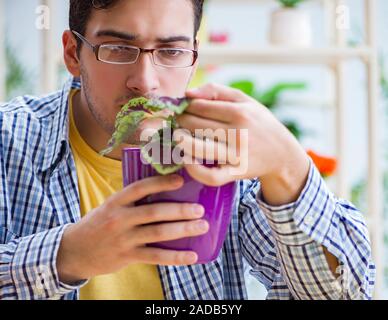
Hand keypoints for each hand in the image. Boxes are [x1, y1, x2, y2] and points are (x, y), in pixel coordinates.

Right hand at [56, 175, 207, 283]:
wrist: (74, 251)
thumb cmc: (98, 224)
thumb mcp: (110, 206)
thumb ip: (132, 201)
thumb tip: (165, 192)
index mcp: (115, 201)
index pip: (140, 187)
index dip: (160, 183)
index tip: (181, 180)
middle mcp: (119, 219)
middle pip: (154, 212)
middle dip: (179, 210)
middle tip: (199, 209)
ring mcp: (123, 239)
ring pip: (157, 234)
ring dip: (182, 230)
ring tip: (201, 227)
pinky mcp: (127, 257)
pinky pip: (155, 256)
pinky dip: (175, 257)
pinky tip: (191, 256)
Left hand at [175, 83, 309, 204]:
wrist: (281, 153)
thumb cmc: (257, 123)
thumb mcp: (244, 100)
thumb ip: (216, 91)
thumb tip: (187, 93)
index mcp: (239, 112)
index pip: (199, 106)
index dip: (185, 107)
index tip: (182, 109)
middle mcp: (238, 133)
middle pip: (195, 125)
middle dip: (181, 122)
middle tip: (179, 122)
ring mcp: (236, 155)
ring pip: (199, 148)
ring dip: (182, 142)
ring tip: (179, 137)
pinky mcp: (235, 173)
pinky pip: (210, 176)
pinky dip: (194, 169)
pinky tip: (188, 159)